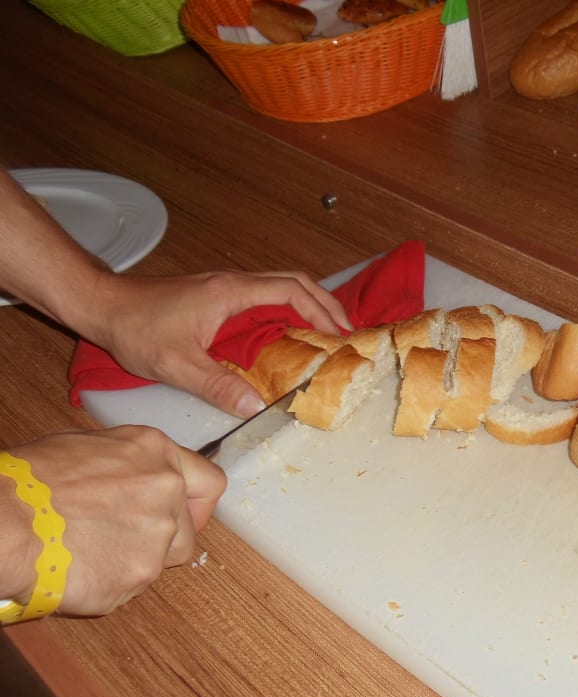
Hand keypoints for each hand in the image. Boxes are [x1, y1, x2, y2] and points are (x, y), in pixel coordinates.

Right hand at [2, 426, 225, 616]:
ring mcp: (159, 532)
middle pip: (188, 528)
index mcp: (156, 452)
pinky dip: (113, 584)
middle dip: (163, 539)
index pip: (209, 482)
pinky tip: (82, 570)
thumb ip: (128, 465)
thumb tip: (132, 480)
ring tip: (95, 553)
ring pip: (166, 559)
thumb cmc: (29, 481)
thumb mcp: (87, 447)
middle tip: (123, 542)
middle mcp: (168, 488)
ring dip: (138, 561)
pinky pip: (136, 586)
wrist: (4, 521)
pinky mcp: (141, 572)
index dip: (198, 505)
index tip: (183, 515)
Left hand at [76, 270, 351, 416]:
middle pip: (295, 282)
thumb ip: (218, 386)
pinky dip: (289, 309)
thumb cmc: (136, 329)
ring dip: (309, 304)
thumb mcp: (177, 364)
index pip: (290, 291)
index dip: (320, 310)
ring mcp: (227, 287)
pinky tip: (292, 332)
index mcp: (231, 293)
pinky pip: (266, 297)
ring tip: (329, 331)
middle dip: (325, 304)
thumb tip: (256, 406)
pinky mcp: (219, 296)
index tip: (340, 334)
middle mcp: (234, 284)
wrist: (104, 305)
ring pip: (282, 286)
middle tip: (347, 332)